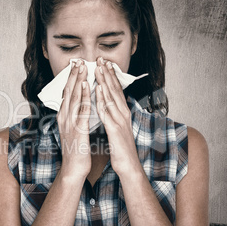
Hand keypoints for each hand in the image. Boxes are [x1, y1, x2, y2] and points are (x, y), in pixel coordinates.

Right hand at [57, 60, 91, 180]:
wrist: (74, 168)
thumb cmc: (76, 150)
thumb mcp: (72, 130)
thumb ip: (74, 117)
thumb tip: (77, 106)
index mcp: (63, 117)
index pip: (66, 95)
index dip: (70, 80)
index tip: (75, 67)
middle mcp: (64, 118)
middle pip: (68, 92)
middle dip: (73, 76)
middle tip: (78, 61)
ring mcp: (69, 123)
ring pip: (73, 97)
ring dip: (77, 81)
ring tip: (82, 67)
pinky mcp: (77, 129)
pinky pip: (81, 109)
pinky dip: (83, 96)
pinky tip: (86, 85)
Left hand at [94, 57, 141, 177]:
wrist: (129, 166)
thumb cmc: (121, 148)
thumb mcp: (117, 128)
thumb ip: (113, 116)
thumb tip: (107, 106)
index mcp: (122, 113)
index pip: (115, 91)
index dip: (110, 76)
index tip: (103, 63)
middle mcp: (123, 114)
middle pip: (115, 90)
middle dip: (107, 73)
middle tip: (101, 59)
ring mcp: (120, 121)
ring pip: (111, 97)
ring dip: (105, 82)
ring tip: (98, 68)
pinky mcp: (115, 129)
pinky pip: (107, 112)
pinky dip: (102, 100)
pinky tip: (98, 90)